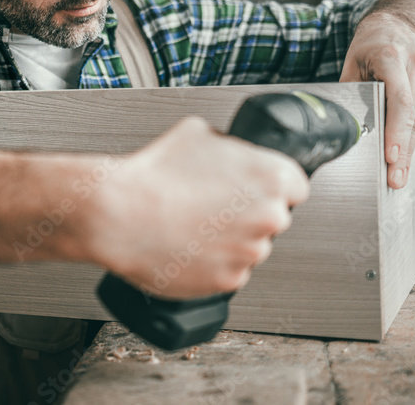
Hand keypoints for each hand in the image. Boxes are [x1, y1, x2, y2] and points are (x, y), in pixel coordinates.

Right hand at [94, 117, 309, 298]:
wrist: (119, 212)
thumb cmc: (154, 173)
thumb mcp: (199, 133)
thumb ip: (230, 145)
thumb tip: (231, 152)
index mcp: (272, 177)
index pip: (295, 186)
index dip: (269, 185)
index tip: (251, 188)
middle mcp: (269, 217)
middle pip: (272, 217)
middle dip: (248, 212)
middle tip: (214, 205)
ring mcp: (249, 253)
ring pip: (249, 246)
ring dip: (230, 239)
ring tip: (194, 224)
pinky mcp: (227, 281)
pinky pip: (229, 271)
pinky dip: (212, 262)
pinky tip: (188, 244)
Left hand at [340, 7, 414, 189]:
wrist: (396, 25)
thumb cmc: (370, 46)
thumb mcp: (353, 63)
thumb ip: (352, 92)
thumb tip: (345, 125)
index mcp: (392, 56)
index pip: (399, 99)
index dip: (396, 130)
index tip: (391, 156)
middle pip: (411, 116)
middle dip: (403, 151)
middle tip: (395, 178)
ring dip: (409, 148)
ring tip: (399, 173)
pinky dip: (413, 134)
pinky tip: (405, 152)